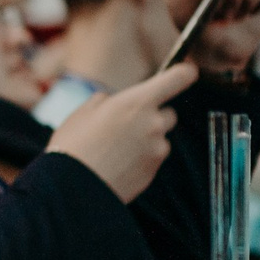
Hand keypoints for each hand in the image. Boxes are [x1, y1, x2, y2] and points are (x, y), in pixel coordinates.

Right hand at [48, 60, 196, 201]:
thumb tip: (115, 102)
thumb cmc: (74, 145)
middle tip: (125, 125)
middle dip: (152, 116)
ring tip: (114, 149)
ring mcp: (157, 149)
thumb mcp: (84, 110)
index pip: (178, 78)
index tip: (187, 71)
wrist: (73, 187)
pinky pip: (152, 158)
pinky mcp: (154, 171)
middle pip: (169, 113)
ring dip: (145, 140)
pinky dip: (140, 159)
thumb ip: (108, 100)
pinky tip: (117, 163)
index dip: (185, 72)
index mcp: (138, 102)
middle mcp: (154, 124)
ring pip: (159, 138)